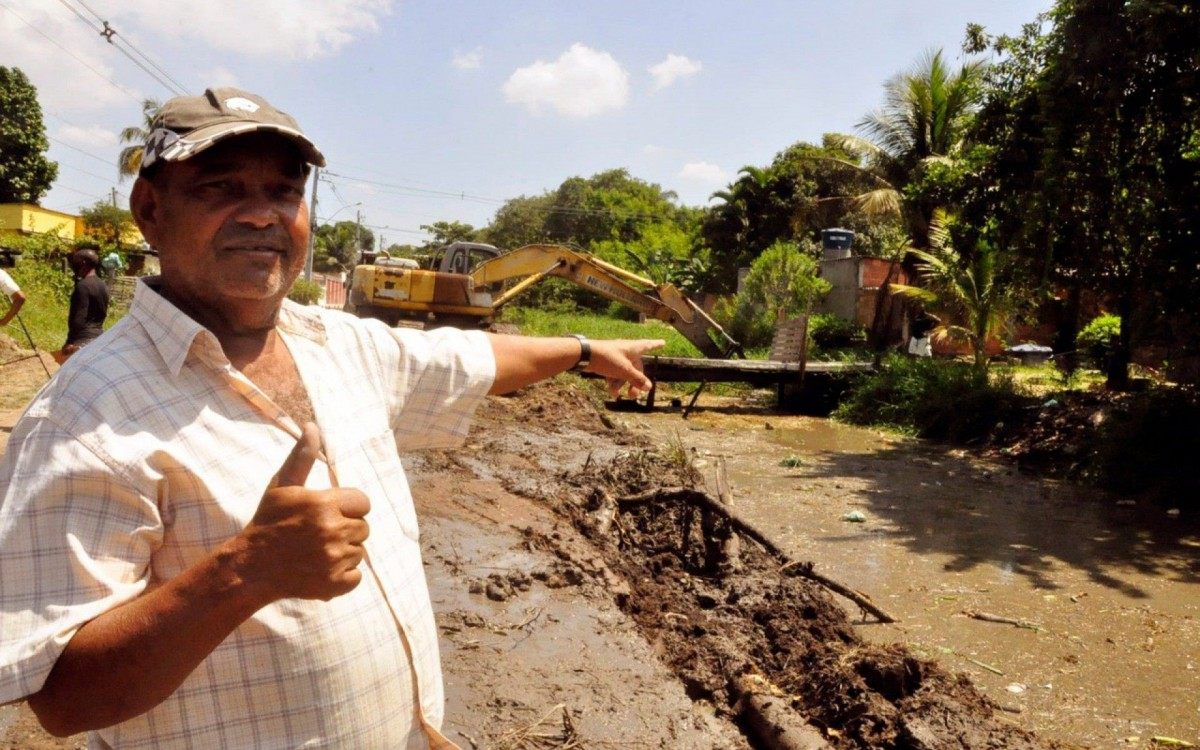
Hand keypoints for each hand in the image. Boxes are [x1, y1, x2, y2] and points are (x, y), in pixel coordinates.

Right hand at [238, 423, 370, 601]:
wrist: (249, 569)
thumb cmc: (267, 522)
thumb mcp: (282, 486)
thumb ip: (302, 457)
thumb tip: (312, 426)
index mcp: (324, 504)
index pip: (363, 502)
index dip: (349, 507)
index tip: (329, 513)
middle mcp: (332, 530)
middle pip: (363, 527)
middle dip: (346, 529)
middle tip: (319, 534)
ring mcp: (334, 559)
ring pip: (359, 552)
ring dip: (344, 552)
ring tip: (316, 552)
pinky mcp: (334, 585)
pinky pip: (356, 577)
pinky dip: (343, 576)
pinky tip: (320, 570)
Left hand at [584, 339, 664, 398]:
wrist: (585, 356)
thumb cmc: (608, 359)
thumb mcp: (625, 371)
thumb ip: (637, 379)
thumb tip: (649, 387)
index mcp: (633, 349)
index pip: (648, 345)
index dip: (656, 345)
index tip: (663, 342)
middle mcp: (626, 351)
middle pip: (636, 368)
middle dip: (635, 383)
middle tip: (633, 395)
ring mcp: (616, 357)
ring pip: (625, 373)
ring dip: (622, 385)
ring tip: (618, 395)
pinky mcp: (607, 363)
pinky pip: (615, 374)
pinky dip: (614, 382)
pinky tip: (612, 393)